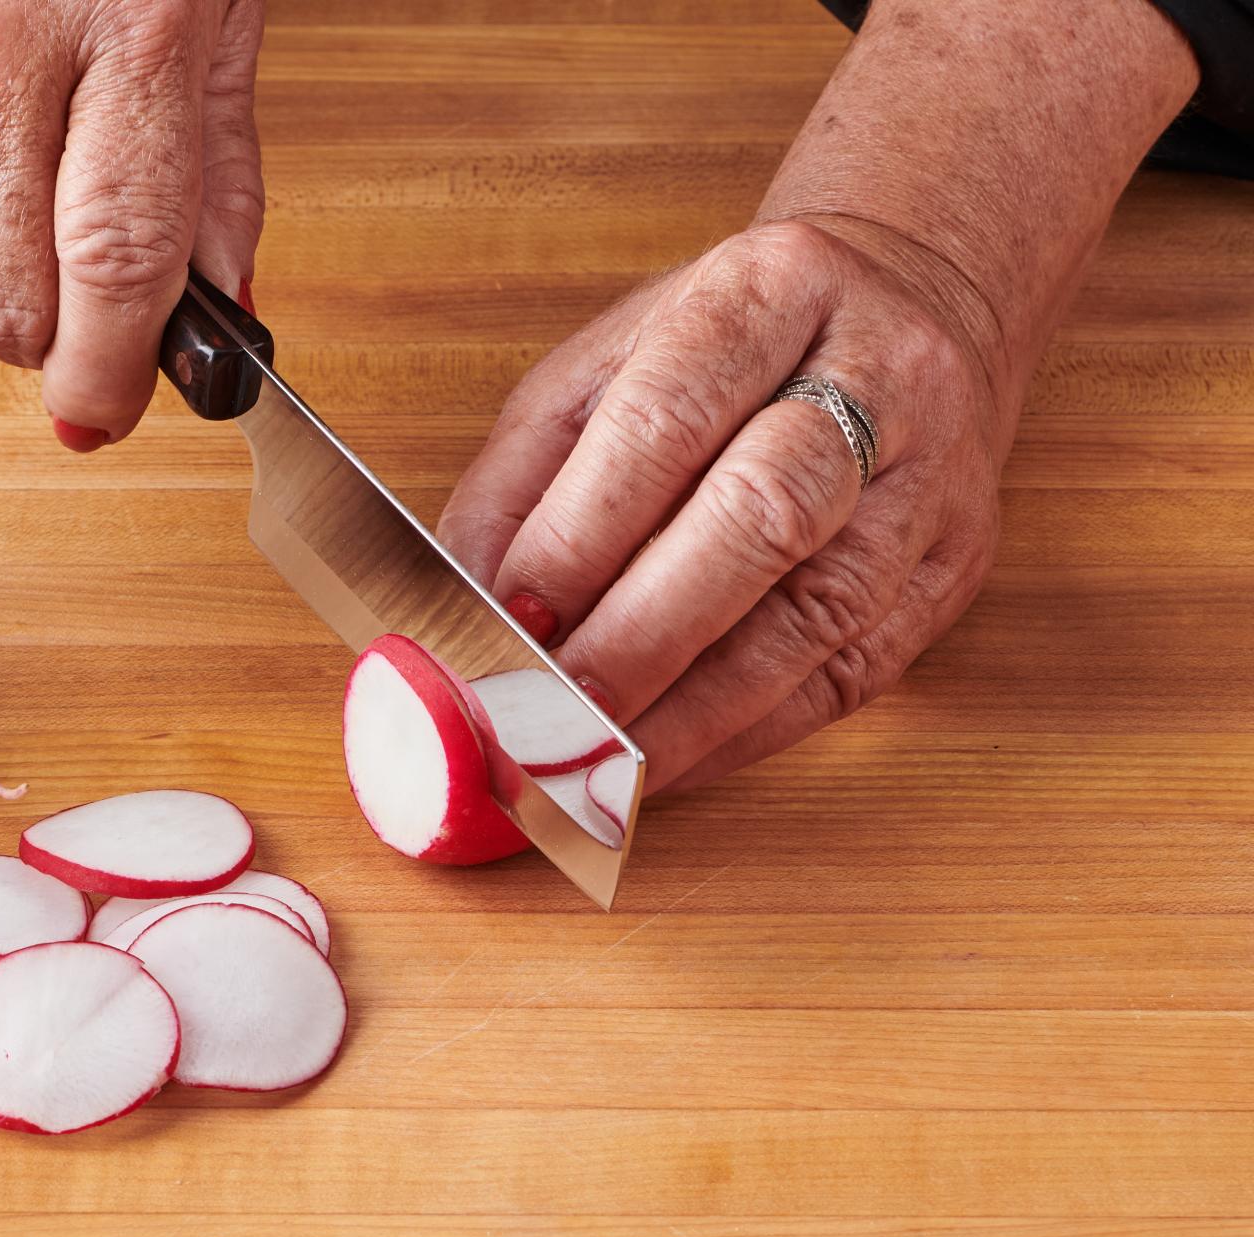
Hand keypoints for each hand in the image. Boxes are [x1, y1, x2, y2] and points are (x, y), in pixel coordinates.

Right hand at [0, 0, 264, 446]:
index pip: (116, 259)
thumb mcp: (212, 23)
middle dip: (44, 342)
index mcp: (132, 34)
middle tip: (71, 310)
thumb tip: (220, 318)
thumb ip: (219, 178)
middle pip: (3, 297)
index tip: (103, 417)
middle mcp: (0, 50)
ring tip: (7, 193)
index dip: (108, 370)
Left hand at [439, 218, 1008, 792]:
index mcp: (771, 289)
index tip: (511, 618)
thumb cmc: (729, 349)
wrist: (918, 300)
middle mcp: (879, 373)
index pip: (667, 419)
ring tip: (592, 763)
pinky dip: (746, 734)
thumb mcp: (604, 367)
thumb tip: (464, 604)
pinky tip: (665, 762)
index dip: (583, 532)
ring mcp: (934, 477)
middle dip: (643, 632)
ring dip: (692, 709)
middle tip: (550, 710)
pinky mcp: (956, 568)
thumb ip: (523, 479)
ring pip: (820, 612)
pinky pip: (853, 674)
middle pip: (765, 514)